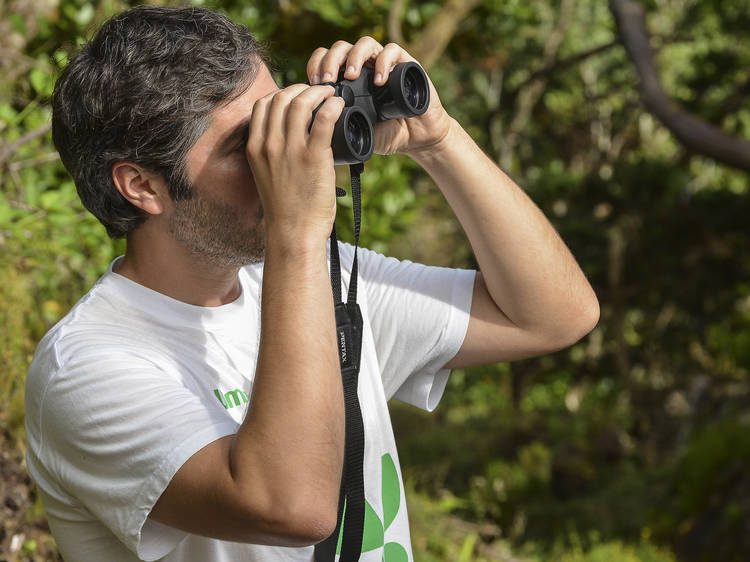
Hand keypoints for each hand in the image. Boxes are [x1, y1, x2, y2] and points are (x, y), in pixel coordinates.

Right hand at [246, 84, 345, 248]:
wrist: (294, 233)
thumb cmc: (286, 208)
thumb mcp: (267, 175)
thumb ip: (273, 152)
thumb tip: (292, 134)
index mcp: (255, 148)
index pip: (263, 105)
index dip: (282, 93)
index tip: (298, 96)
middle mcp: (269, 145)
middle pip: (282, 98)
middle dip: (303, 88)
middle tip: (320, 92)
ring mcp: (290, 150)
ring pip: (301, 102)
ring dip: (320, 92)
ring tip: (331, 95)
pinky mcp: (313, 157)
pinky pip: (323, 118)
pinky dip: (333, 105)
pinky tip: (339, 105)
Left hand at [306, 38, 451, 156]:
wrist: (417, 139)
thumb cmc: (386, 134)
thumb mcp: (356, 130)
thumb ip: (339, 122)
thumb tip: (314, 122)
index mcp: (348, 79)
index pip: (326, 59)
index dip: (316, 66)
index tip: (312, 84)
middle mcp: (365, 67)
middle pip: (341, 48)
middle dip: (330, 60)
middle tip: (326, 80)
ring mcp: (385, 63)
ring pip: (365, 44)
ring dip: (354, 56)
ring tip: (350, 76)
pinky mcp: (406, 64)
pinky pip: (392, 51)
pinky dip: (384, 62)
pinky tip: (379, 80)